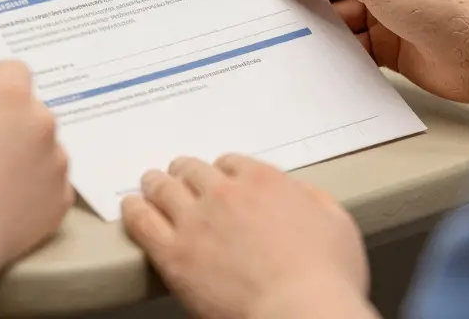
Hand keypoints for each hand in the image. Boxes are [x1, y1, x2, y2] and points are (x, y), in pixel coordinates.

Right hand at [0, 62, 73, 272]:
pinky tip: (2, 202)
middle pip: (30, 109)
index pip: (14, 70)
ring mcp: (58, 162)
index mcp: (10, 94)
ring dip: (23, 154)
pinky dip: (32, 187)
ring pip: (42, 146)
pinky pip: (48, 181)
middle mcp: (43, 122)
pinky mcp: (61, 198)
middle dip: (9, 120)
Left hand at [123, 156, 375, 318]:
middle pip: (193, 171)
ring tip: (150, 184)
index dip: (222, 172)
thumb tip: (301, 194)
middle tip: (180, 176)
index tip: (219, 179)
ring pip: (164, 188)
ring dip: (156, 184)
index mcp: (263, 182)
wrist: (299, 313)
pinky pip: (142, 221)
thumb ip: (313, 199)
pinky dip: (134, 210)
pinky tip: (131, 208)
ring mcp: (194, 221)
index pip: (230, 163)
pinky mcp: (173, 253)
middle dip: (186, 173)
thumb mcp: (337, 222)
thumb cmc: (324, 279)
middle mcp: (224, 193)